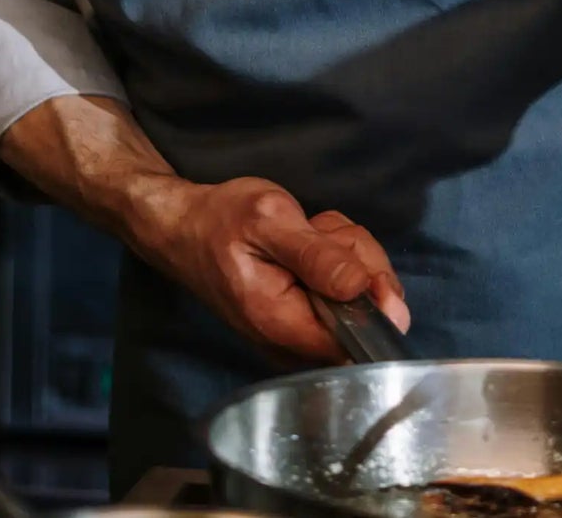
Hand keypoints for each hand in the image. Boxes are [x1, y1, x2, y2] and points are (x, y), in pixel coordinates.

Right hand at [125, 175, 409, 362]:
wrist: (186, 227)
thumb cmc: (222, 220)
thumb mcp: (270, 221)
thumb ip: (317, 257)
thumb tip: (363, 290)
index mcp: (284, 325)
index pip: (358, 338)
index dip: (376, 300)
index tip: (359, 262)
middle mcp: (294, 342)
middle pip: (366, 312)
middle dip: (357, 260)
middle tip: (319, 230)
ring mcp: (300, 331)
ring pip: (360, 292)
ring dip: (343, 250)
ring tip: (306, 231)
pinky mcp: (305, 315)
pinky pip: (344, 288)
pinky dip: (335, 255)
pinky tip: (307, 239)